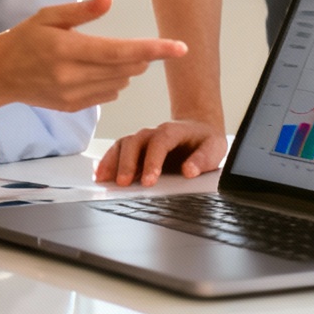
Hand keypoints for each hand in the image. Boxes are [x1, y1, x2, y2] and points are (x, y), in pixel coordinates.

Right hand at [0, 0, 187, 113]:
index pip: (121, 51)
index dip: (154, 49)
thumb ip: (81, 10)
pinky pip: (108, 95)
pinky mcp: (72, 107)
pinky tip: (96, 72)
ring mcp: (72, 95)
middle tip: (136, 45)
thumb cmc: (25, 38)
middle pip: (127, 68)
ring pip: (121, 83)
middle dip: (141, 56)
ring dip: (127, 69)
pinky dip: (113, 82)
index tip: (181, 47)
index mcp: (67, 49)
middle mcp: (71, 76)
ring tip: (106, 56)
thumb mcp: (49, 16)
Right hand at [96, 119, 227, 185]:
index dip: (152, 161)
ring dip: (112, 162)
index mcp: (173, 131)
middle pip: (135, 142)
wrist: (197, 130)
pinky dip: (107, 162)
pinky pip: (117, 151)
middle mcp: (153, 133)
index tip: (150, 181)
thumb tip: (189, 171)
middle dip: (128, 163)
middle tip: (123, 183)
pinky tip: (100, 175)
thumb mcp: (214, 148)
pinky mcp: (135, 148)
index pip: (159, 143)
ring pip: (122, 145)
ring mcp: (142, 139)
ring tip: (104, 181)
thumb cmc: (204, 141)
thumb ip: (203, 159)